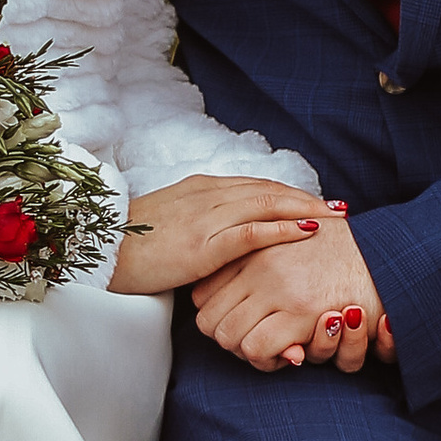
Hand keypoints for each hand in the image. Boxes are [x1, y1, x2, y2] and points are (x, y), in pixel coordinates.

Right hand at [109, 172, 323, 297]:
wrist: (100, 254)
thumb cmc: (132, 246)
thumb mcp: (172, 227)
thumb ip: (202, 225)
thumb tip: (227, 240)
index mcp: (201, 189)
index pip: (256, 186)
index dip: (289, 194)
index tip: (316, 203)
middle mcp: (208, 194)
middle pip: (269, 191)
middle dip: (306, 199)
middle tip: (340, 208)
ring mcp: (206, 217)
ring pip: (267, 204)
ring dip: (305, 209)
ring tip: (335, 217)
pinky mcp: (203, 244)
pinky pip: (251, 231)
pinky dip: (283, 228)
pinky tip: (307, 231)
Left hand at [192, 208, 389, 374]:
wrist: (389, 252)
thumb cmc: (346, 251)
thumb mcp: (294, 245)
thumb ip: (262, 269)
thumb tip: (239, 300)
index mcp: (254, 246)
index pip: (202, 294)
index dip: (219, 317)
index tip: (244, 322)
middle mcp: (258, 265)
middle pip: (208, 321)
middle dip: (230, 342)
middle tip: (260, 344)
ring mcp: (277, 287)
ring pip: (227, 338)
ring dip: (249, 354)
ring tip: (278, 351)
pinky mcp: (301, 311)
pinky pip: (257, 349)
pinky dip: (270, 360)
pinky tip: (294, 353)